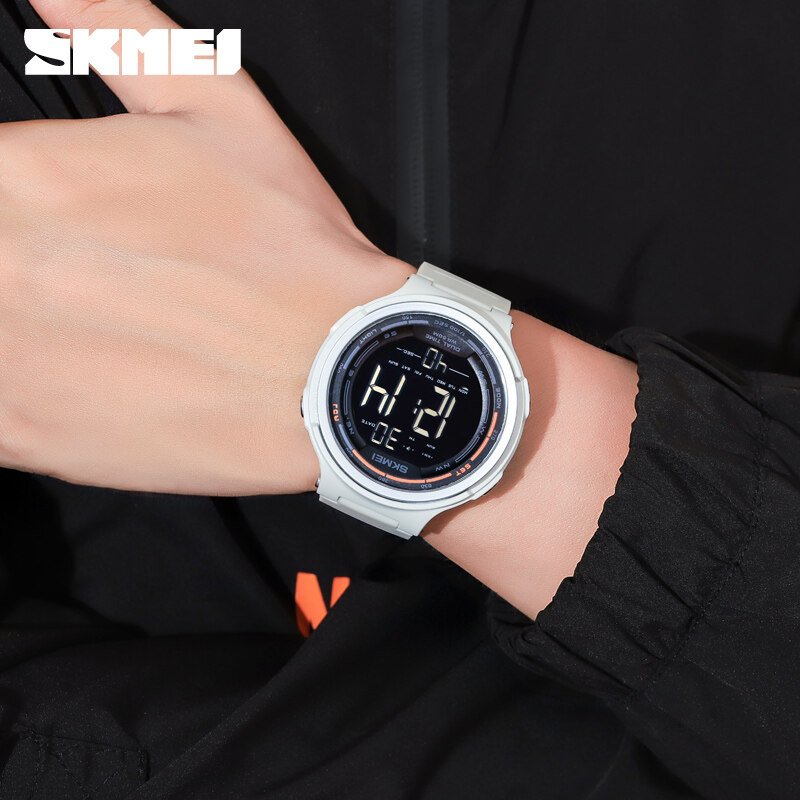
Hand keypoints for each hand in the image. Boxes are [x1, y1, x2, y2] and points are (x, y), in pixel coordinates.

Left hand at [0, 0, 412, 495]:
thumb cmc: (289, 257)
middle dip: (13, 255)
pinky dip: (11, 380)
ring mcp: (1, 356)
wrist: (332, 374)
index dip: (13, 195)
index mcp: (26, 177)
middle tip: (78, 274)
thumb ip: (120, 28)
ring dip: (11, 315)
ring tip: (84, 321)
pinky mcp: (20, 432)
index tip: (42, 217)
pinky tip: (69, 370)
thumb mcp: (221, 111)